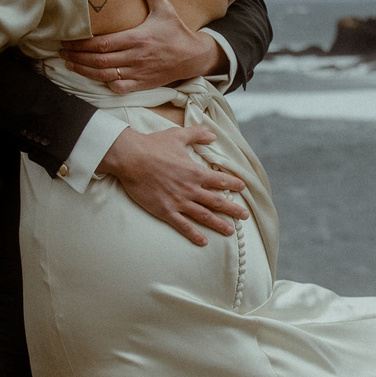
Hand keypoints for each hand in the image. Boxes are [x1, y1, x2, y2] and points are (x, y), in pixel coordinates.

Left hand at [60, 0, 225, 92]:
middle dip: (77, 57)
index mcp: (138, 38)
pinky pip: (119, 87)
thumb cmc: (176, 31)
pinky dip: (104, 83)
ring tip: (70, 64)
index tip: (68, 41)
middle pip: (99, 60)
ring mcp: (138, 72)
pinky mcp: (142, 83)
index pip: (103, 43)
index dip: (82, 44)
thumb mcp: (164, 8)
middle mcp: (136, 57)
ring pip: (105, 74)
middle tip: (63, 52)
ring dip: (84, 71)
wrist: (193, 56)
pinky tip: (93, 77)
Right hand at [97, 123, 247, 244]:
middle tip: (244, 216)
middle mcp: (191, 188)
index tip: (243, 189)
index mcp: (195, 171)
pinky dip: (194, 235)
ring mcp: (178, 201)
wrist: (131, 158)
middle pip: (217, 202)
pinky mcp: (165, 210)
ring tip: (229, 231)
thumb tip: (212, 135)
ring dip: (218, 224)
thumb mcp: (178, 135)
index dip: (234, 185)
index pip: (221, 181)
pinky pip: (183, 226)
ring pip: (204, 216)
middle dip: (233, 210)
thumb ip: (197, 134)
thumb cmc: (153, 145)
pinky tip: (203, 242)